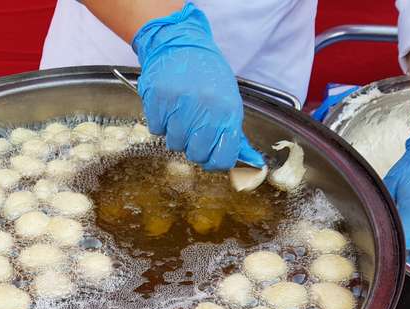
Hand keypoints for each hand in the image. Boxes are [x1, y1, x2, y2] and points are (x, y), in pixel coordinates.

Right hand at [132, 3, 264, 170]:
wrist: (179, 44)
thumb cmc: (206, 74)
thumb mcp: (229, 100)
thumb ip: (234, 133)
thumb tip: (252, 163)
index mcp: (228, 112)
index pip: (223, 158)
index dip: (214, 160)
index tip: (209, 154)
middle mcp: (205, 111)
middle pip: (196, 154)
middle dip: (193, 146)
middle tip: (192, 127)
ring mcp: (180, 106)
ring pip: (174, 144)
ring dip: (175, 132)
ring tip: (180, 111)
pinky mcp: (158, 102)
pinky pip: (157, 129)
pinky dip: (160, 121)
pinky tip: (168, 104)